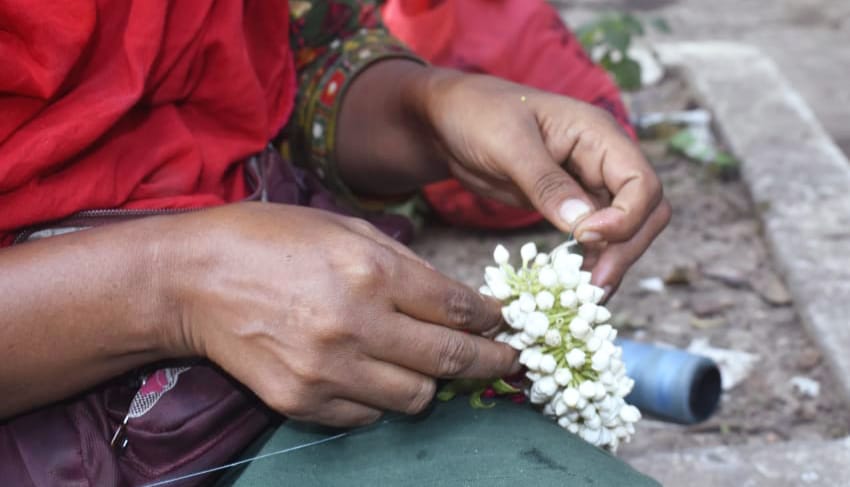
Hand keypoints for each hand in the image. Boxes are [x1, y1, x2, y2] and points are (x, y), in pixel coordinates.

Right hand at [164, 203, 517, 426]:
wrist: (192, 278)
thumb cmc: (270, 239)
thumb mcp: (343, 226)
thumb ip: (404, 262)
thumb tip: (455, 298)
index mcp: (371, 271)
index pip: (458, 309)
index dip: (494, 321)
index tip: (507, 325)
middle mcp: (356, 325)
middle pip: (450, 360)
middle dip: (491, 362)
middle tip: (509, 361)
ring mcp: (328, 370)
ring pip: (416, 398)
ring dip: (434, 383)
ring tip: (433, 366)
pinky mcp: (302, 401)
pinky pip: (367, 415)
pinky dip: (383, 398)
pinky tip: (377, 374)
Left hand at [415, 70, 670, 292]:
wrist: (448, 120)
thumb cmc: (476, 115)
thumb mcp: (507, 145)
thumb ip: (546, 183)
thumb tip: (583, 224)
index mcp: (597, 134)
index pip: (641, 183)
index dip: (625, 217)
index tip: (585, 237)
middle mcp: (603, 159)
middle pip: (646, 211)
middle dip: (625, 249)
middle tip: (593, 286)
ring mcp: (588, 183)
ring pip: (625, 230)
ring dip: (611, 262)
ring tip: (584, 296)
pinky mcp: (570, 205)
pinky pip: (596, 237)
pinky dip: (590, 262)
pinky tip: (573, 286)